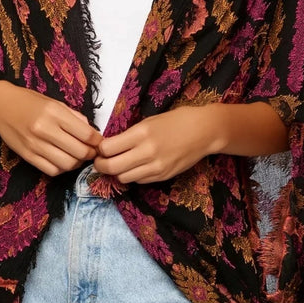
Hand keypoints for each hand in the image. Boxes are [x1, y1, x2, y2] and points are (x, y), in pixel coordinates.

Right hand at [0, 83, 102, 176]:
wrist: (0, 107)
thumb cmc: (30, 102)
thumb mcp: (54, 103)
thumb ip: (74, 117)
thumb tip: (92, 132)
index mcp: (54, 113)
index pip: (86, 134)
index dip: (97, 141)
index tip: (100, 142)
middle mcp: (44, 129)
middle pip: (79, 152)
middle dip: (90, 154)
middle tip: (91, 151)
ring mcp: (35, 145)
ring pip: (67, 164)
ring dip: (77, 163)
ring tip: (77, 156)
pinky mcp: (27, 156)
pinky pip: (52, 170)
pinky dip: (62, 168)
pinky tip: (63, 160)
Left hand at [92, 106, 210, 183]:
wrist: (204, 131)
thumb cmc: (175, 121)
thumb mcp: (148, 121)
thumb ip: (129, 135)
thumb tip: (108, 147)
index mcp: (141, 133)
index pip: (108, 148)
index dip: (99, 150)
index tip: (99, 147)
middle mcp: (147, 152)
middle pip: (112, 167)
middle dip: (100, 165)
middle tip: (100, 161)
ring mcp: (156, 167)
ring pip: (123, 178)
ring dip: (117, 172)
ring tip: (119, 163)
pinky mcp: (163, 176)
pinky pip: (138, 181)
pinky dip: (132, 175)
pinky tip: (135, 166)